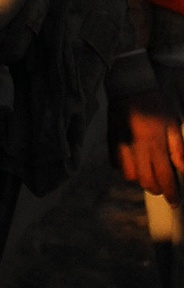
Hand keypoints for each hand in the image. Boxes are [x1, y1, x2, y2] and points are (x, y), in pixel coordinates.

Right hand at [108, 87, 183, 203]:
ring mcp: (121, 146)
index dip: (172, 194)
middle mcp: (137, 148)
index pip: (165, 178)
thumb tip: (183, 170)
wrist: (129, 85)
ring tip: (149, 172)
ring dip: (141, 179)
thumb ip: (178, 148)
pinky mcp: (111, 141)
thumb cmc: (155, 104)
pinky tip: (134, 161)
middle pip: (146, 182)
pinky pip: (117, 165)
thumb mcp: (172, 123)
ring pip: (130, 176)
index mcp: (154, 143)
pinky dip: (127, 168)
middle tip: (164, 186)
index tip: (176, 202)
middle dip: (157, 189)